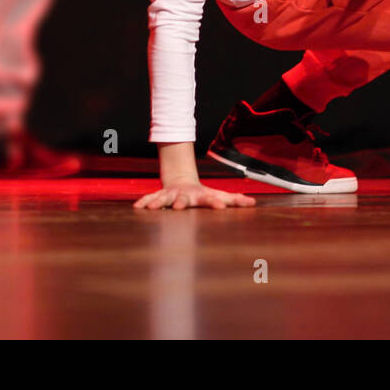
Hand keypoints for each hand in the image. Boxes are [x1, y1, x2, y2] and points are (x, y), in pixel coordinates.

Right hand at [133, 181, 255, 209]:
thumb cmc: (202, 194)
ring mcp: (171, 194)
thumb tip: (253, 203)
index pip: (210, 199)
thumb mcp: (218, 195)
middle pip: (185, 199)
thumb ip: (234, 200)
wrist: (181, 182)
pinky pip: (150, 198)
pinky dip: (145, 202)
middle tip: (180, 207)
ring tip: (153, 208)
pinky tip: (137, 207)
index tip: (220, 207)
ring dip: (159, 202)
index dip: (215, 202)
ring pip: (165, 198)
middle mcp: (186, 195)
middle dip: (182, 203)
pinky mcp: (160, 196)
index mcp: (201, 196)